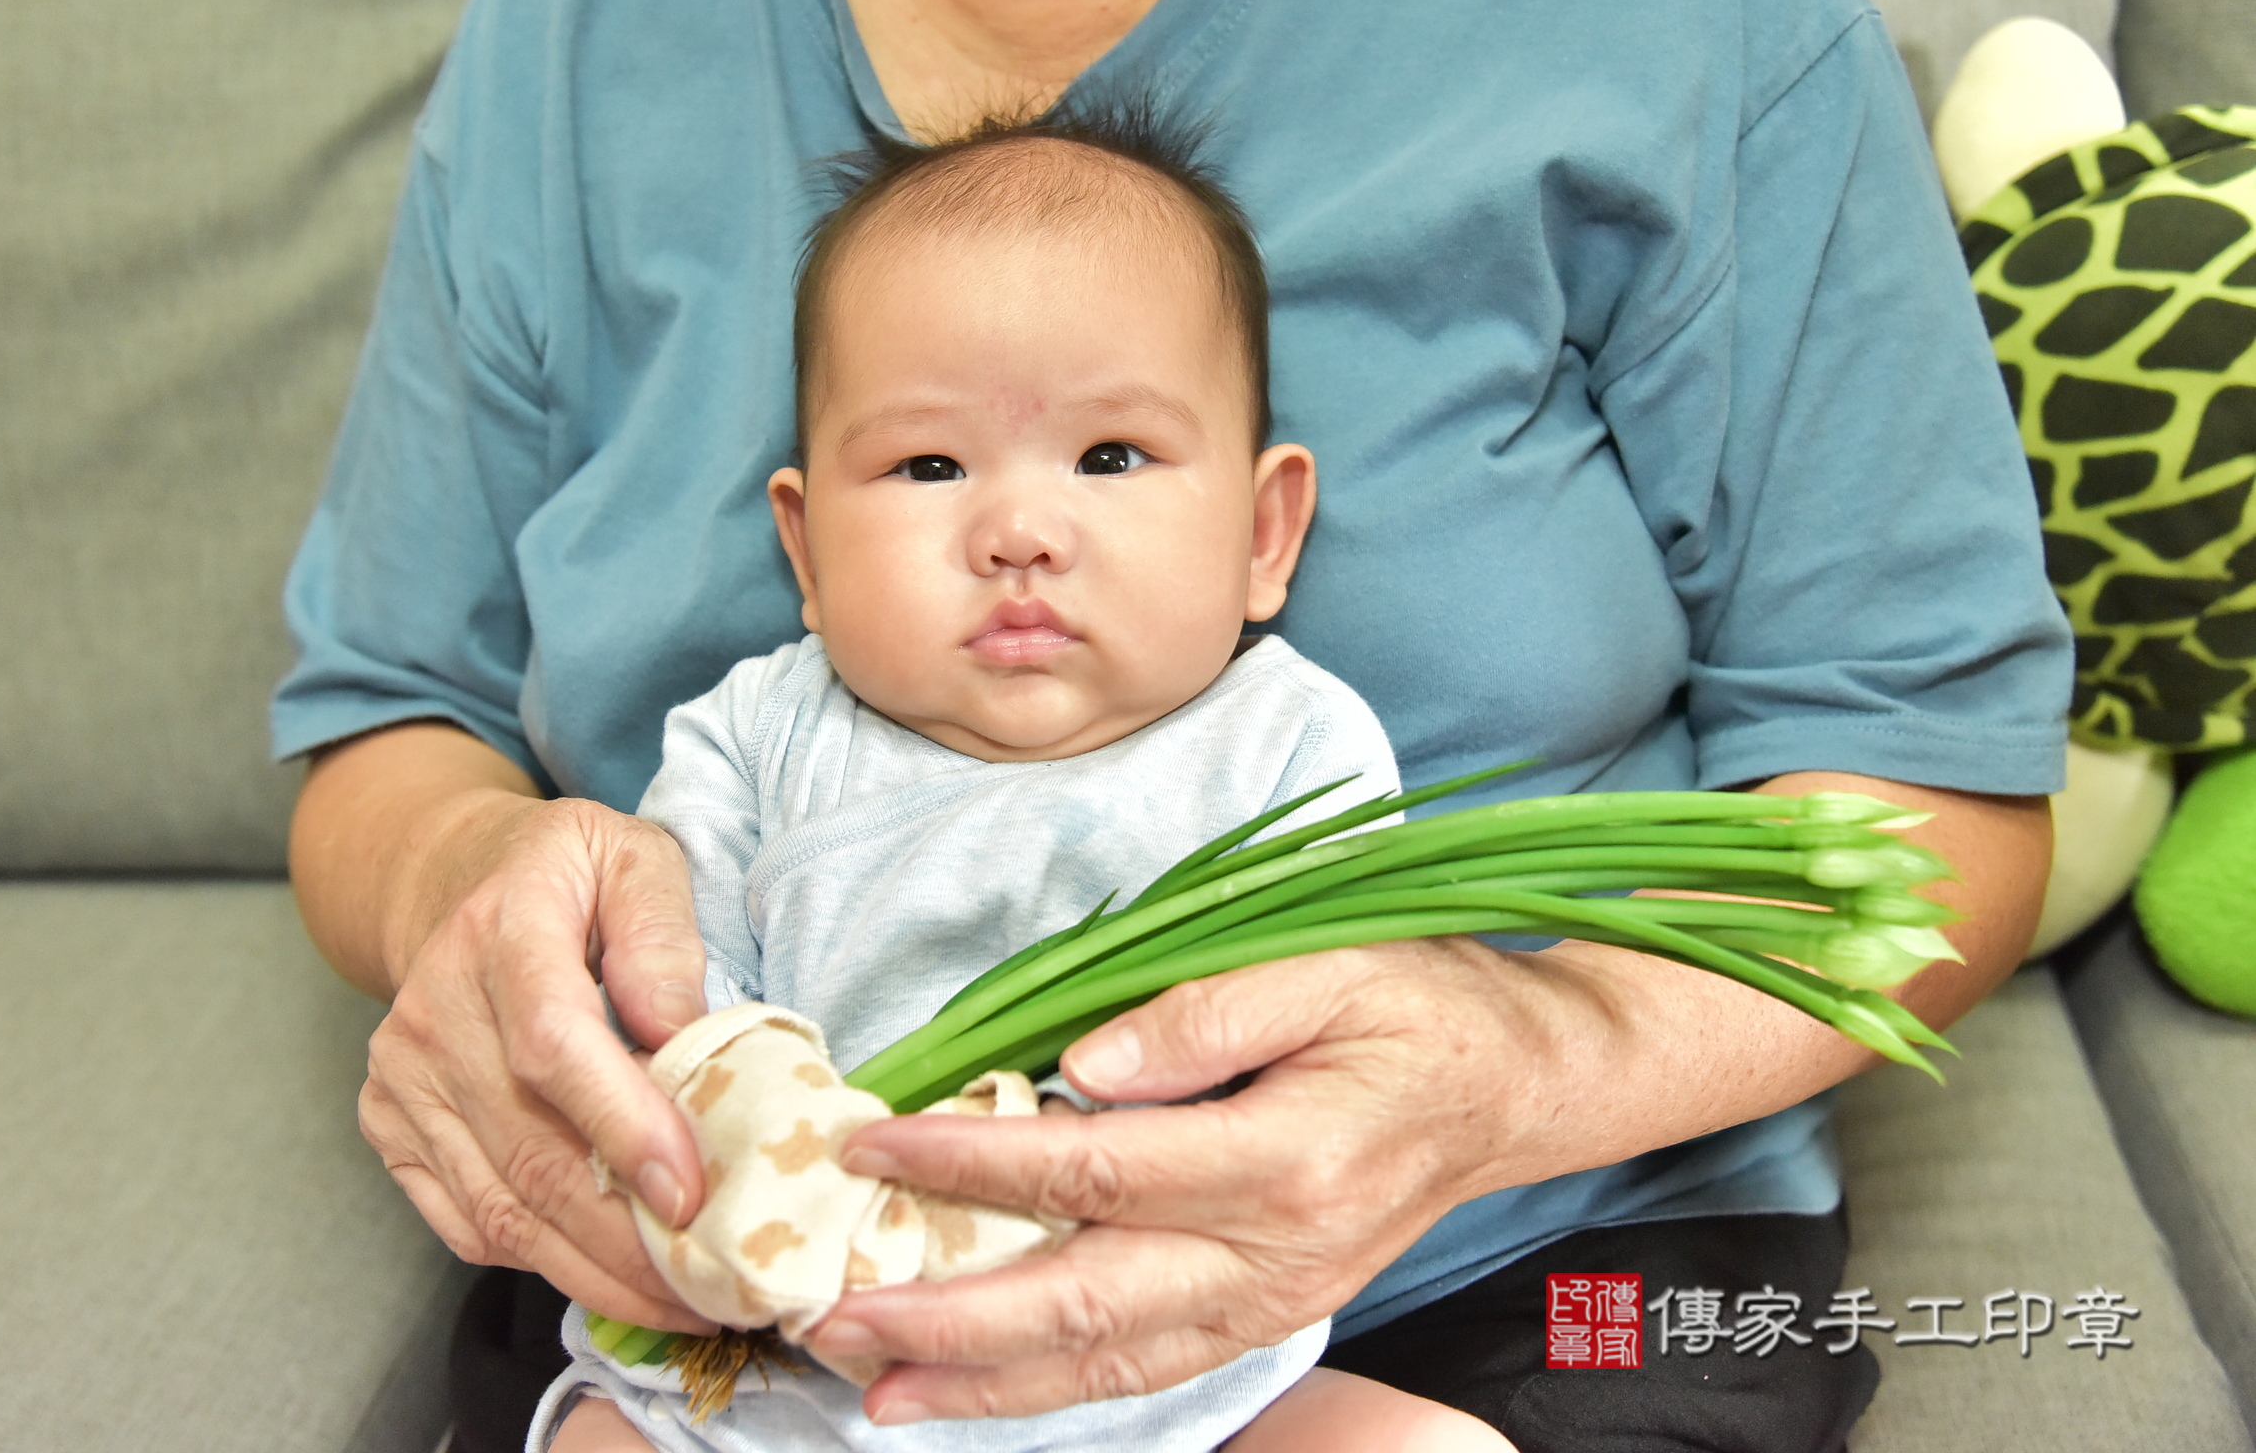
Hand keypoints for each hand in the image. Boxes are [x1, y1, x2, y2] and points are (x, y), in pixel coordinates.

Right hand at [307, 738, 719, 1330]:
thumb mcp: (633, 857)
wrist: (453, 882)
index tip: (688, 1195)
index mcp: (504, 929)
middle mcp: (435, 1010)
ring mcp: (402, 1076)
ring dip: (592, 1272)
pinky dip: (540, 1262)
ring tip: (679, 1301)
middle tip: (713, 1284)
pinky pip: (465, 1222)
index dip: (621, 1128)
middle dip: (624, 1239)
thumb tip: (680, 1031)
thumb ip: (662, 932)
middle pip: (530, 1150)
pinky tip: (610, 1277)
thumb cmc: (568, 875)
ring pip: (499, 1206)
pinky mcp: (390, 1126)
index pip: (553, 1045)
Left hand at [811, 939, 1543, 1422]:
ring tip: (877, 1388)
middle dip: (946, 1319)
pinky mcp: (1271, 1316)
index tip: (872, 1142)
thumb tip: (1084, 1063)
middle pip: (1084, 1303)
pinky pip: (1151, 1370)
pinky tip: (981, 1392)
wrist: (1522, 1087)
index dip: (971, 1160)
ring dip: (984, 1384)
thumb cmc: (1423, 1008)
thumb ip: (1209, 1008)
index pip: (1093, 1167)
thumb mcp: (1332, 962)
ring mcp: (1275, 1300)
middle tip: (832, 1317)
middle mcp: (1276, 1252)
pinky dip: (1056, 1391)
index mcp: (1287, 1154)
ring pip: (1111, 1364)